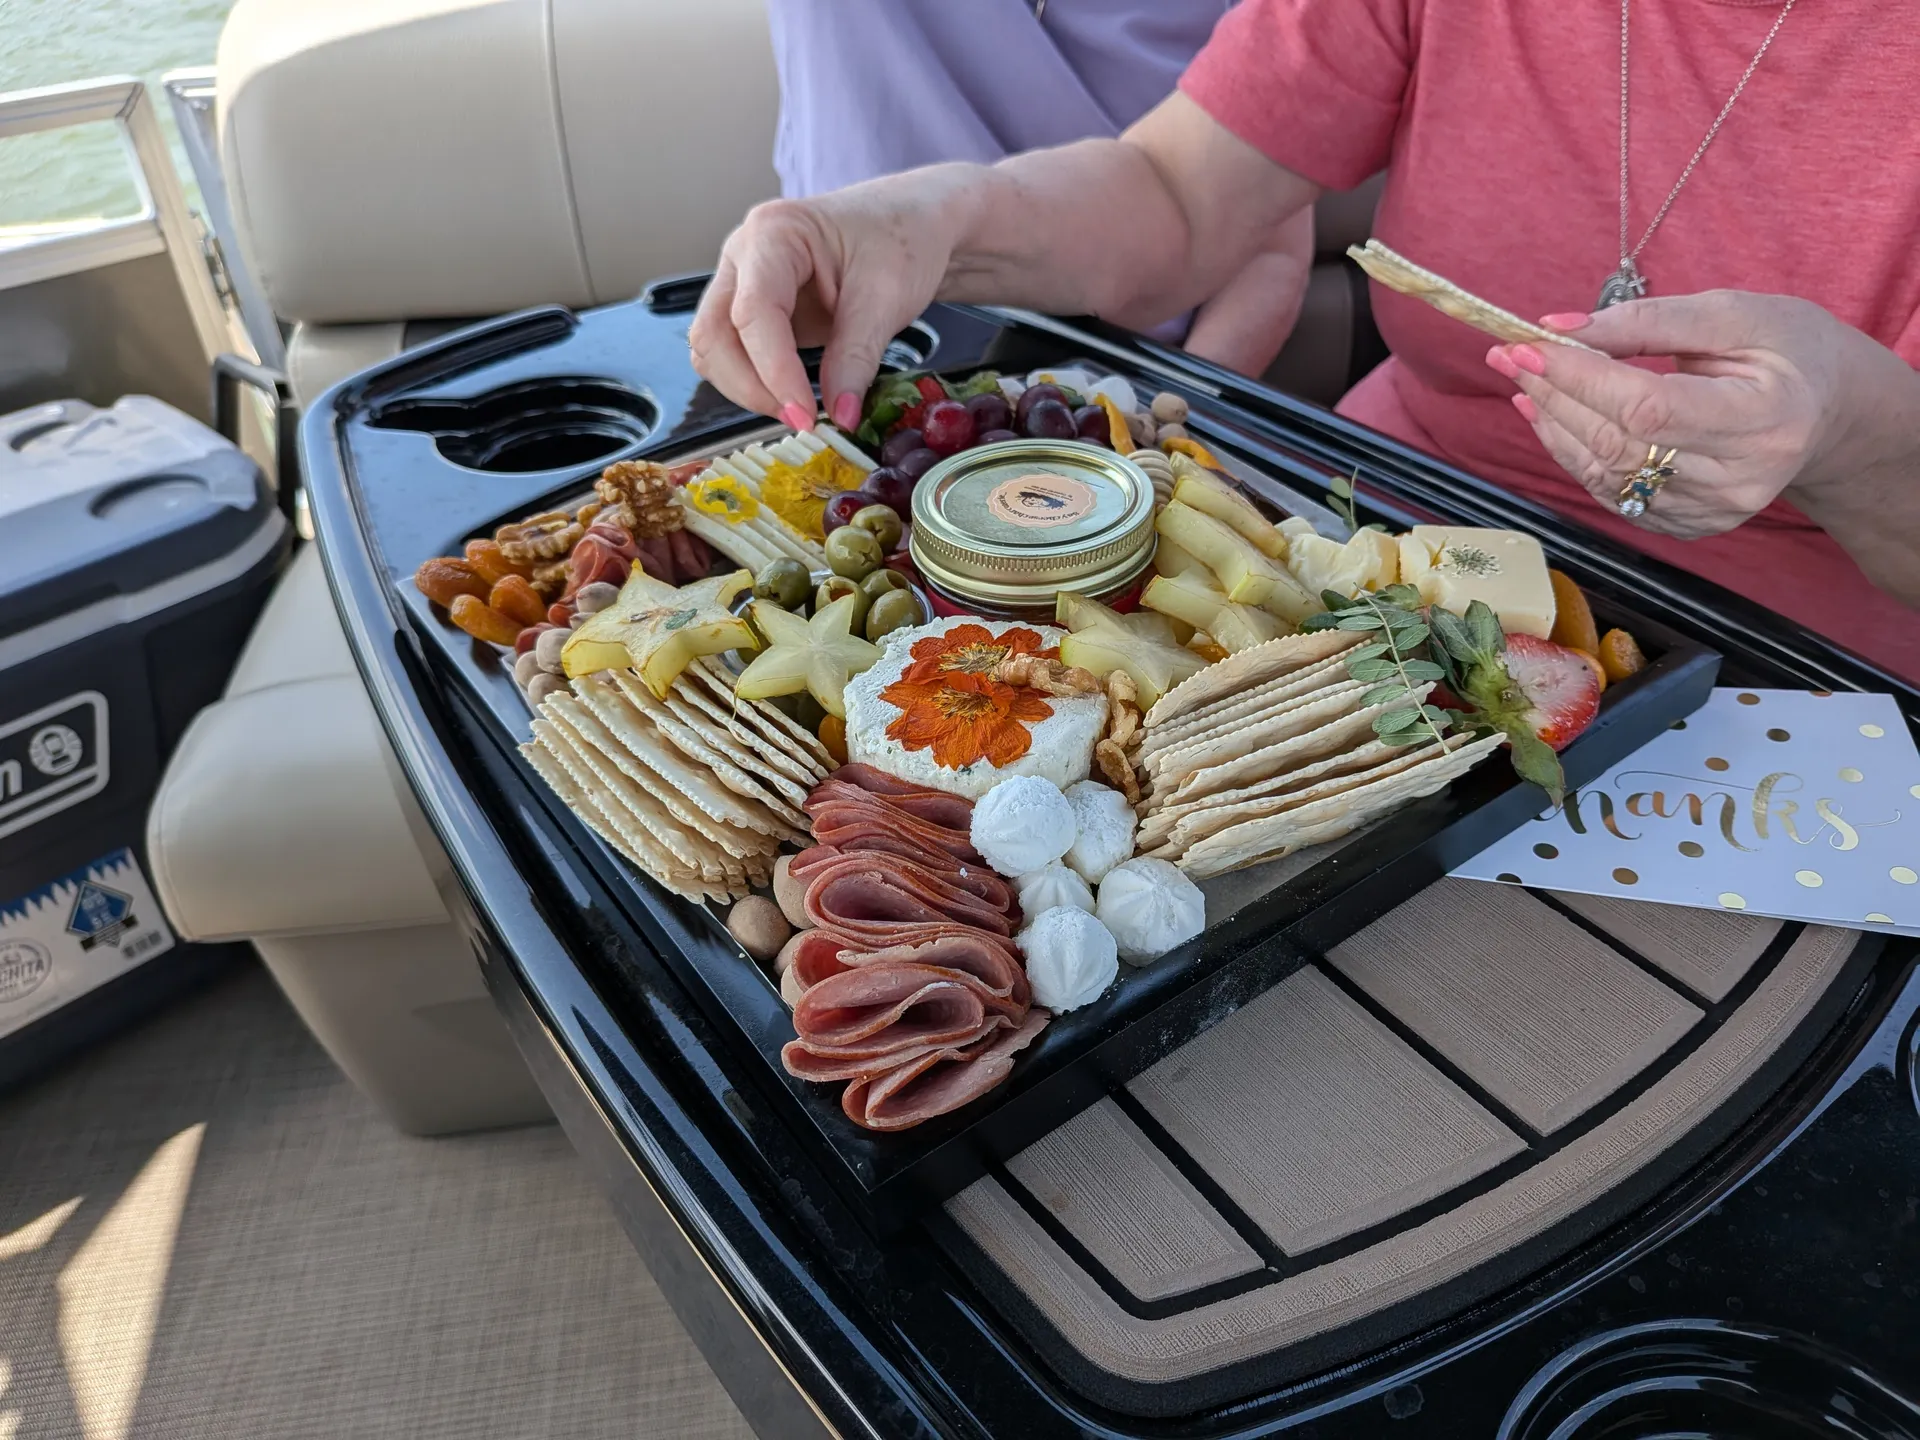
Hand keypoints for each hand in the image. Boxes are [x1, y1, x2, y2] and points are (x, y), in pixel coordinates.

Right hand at [688, 172, 969, 431]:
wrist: (914, 222)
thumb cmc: (901, 238)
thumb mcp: (887, 298)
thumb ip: (856, 358)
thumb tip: (839, 416)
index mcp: (774, 232)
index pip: (753, 312)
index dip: (773, 370)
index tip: (805, 414)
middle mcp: (745, 253)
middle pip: (714, 333)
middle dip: (751, 386)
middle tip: (802, 419)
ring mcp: (743, 281)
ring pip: (714, 348)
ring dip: (747, 388)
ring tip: (801, 410)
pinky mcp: (754, 309)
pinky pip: (734, 353)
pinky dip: (756, 382)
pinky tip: (794, 395)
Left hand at [1484, 290, 1853, 538]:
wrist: (1825, 412)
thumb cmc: (1787, 351)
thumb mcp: (1734, 314)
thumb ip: (1648, 321)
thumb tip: (1560, 328)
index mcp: (1763, 419)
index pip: (1649, 407)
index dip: (1582, 380)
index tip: (1529, 346)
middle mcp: (1739, 479)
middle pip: (1619, 444)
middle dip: (1554, 396)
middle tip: (1508, 355)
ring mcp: (1713, 510)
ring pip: (1605, 474)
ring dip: (1552, 425)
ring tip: (1522, 380)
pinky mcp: (1688, 525)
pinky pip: (1611, 493)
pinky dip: (1572, 452)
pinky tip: (1551, 415)